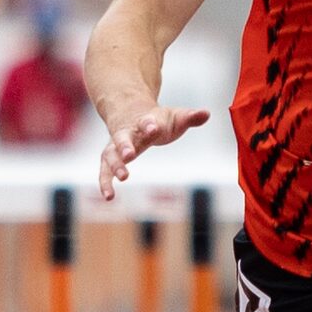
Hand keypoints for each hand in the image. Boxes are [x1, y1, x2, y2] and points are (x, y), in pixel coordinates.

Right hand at [95, 104, 209, 199]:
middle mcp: (127, 133)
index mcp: (144, 121)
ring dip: (115, 166)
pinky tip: (108, 197)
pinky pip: (104, 171)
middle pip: (122, 138)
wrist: (130, 113)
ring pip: (111, 155)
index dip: (150, 125)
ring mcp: (116, 146)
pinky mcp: (111, 158)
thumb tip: (206, 113)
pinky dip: (104, 183)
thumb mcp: (175, 117)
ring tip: (123, 177)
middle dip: (125, 145)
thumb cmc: (157, 120)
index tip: (154, 128)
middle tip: (129, 155)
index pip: (146, 122)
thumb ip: (190, 117)